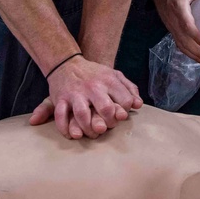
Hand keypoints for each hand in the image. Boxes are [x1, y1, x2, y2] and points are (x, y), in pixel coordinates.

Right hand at [28, 57, 142, 139]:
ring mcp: (75, 93)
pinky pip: (60, 116)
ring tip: (93, 133)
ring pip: (82, 115)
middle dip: (109, 122)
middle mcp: (93, 87)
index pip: (124, 101)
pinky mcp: (60, 99)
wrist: (67, 63)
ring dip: (89, 129)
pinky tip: (72, 135)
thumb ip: (129, 89)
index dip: (124, 112)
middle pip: (106, 109)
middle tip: (107, 127)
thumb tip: (138, 105)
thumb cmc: (95, 74)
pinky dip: (65, 128)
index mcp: (109, 81)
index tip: (120, 116)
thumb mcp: (115, 75)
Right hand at [151, 0, 199, 67]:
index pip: (185, 24)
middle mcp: (173, 18)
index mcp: (178, 6)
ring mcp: (170, 25)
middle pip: (183, 39)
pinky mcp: (170, 29)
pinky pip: (178, 42)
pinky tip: (197, 58)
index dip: (195, 35)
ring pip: (180, 44)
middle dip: (196, 52)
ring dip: (193, 55)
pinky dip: (187, 52)